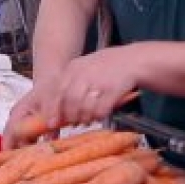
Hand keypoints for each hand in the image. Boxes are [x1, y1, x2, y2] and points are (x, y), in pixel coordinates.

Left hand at [3, 48, 139, 148]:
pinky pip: (101, 110)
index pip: (57, 91)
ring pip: (84, 107)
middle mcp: (84, 73)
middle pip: (69, 101)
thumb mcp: (84, 68)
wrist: (133, 59)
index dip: (52, 110)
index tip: (51, 123)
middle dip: (69, 117)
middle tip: (72, 123)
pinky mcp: (113, 90)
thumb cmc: (106, 66)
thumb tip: (57, 110)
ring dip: (84, 118)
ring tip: (86, 120)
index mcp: (73, 68)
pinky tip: (99, 115)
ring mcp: (99, 81)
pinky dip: (98, 116)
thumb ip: (70, 85)